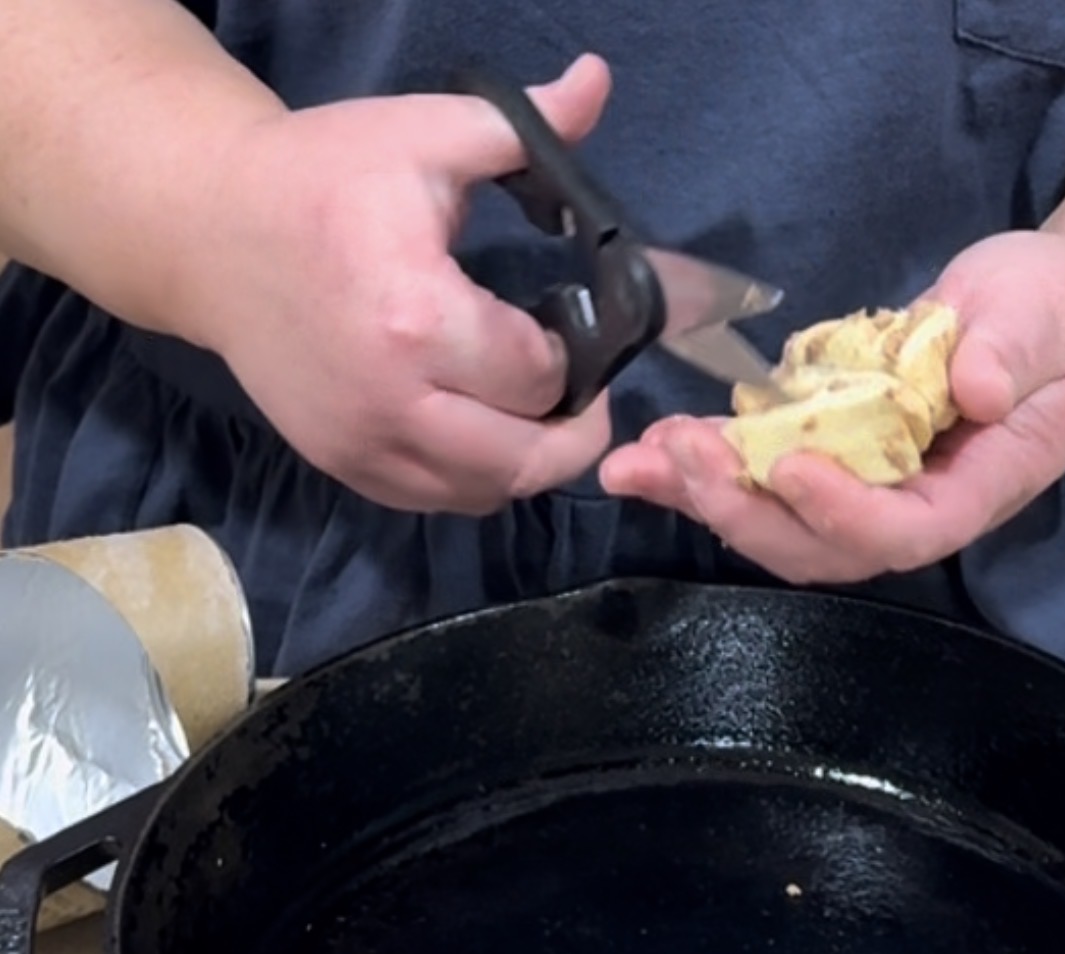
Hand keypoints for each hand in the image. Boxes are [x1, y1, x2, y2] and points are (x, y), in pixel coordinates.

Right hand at [180, 56, 613, 513]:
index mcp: (416, 318)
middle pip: (525, 462)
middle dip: (574, 431)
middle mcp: (391, 401)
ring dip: (528, 462)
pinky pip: (438, 502)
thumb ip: (523, 128)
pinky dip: (476, 478)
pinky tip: (481, 429)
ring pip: (485, 494)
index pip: (539, 375)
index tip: (568, 325)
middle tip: (583, 391)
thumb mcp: (421, 134)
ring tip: (533, 411)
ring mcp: (362, 444)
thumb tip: (597, 82)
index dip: (574, 356)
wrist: (210, 233)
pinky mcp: (343, 466)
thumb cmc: (321, 179)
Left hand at [599, 230, 1064, 581]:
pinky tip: (642, 456)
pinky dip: (698, 470)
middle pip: (818, 546)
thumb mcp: (1053, 316)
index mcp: (973, 488)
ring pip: (775, 523)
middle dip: (745, 509)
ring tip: (637, 463)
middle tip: (685, 457)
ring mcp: (861, 488)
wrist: (1055, 320)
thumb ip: (1017, 352)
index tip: (788, 463)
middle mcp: (907, 506)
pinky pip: (757, 478)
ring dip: (703, 497)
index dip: (842, 512)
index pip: (904, 531)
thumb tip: (977, 386)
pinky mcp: (825, 456)